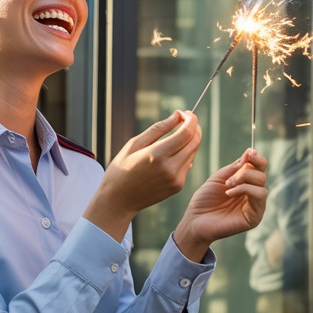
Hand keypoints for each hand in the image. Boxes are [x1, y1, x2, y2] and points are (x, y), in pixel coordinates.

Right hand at [85, 110, 200, 240]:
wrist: (118, 200)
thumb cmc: (122, 168)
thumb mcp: (135, 144)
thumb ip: (159, 128)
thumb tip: (178, 115)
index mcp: (157, 155)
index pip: (186, 133)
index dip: (191, 120)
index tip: (186, 113)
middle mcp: (170, 168)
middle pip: (194, 142)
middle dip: (194, 128)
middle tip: (186, 120)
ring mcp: (176, 179)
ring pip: (193, 153)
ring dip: (190, 141)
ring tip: (177, 135)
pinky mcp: (178, 186)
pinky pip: (187, 165)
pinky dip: (185, 155)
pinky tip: (172, 153)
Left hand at [173, 148, 268, 260]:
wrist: (195, 221)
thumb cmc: (204, 201)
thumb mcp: (219, 178)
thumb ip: (235, 167)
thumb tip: (250, 152)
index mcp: (246, 184)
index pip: (259, 168)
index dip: (257, 158)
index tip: (250, 152)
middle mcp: (253, 194)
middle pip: (262, 174)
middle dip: (246, 171)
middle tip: (229, 178)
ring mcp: (255, 206)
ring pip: (262, 183)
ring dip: (244, 179)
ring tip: (227, 185)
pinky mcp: (255, 217)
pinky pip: (259, 196)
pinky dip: (245, 189)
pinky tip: (229, 193)